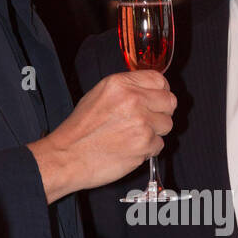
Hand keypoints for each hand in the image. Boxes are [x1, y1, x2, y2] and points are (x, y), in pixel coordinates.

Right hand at [29, 71, 175, 201]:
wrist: (68, 157)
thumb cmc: (79, 130)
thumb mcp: (98, 95)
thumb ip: (127, 89)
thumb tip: (149, 91)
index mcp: (121, 84)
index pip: (159, 80)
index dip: (161, 91)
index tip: (157, 99)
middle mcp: (134, 100)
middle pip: (170, 101)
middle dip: (162, 111)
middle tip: (148, 120)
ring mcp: (142, 123)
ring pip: (167, 124)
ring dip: (156, 132)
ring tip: (134, 136)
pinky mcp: (145, 145)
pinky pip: (160, 145)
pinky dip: (149, 149)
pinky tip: (131, 148)